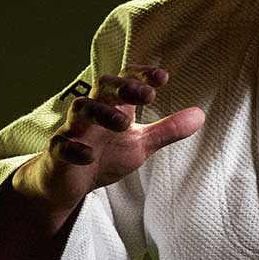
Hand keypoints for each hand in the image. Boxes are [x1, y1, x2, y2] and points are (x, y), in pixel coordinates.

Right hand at [14, 65, 205, 214]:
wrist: (68, 184)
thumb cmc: (104, 155)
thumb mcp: (141, 144)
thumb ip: (168, 130)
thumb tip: (200, 115)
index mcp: (113, 105)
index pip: (125, 79)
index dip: (141, 75)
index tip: (162, 77)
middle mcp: (92, 112)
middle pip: (102, 87)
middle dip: (123, 87)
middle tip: (147, 95)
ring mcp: (72, 131)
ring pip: (80, 109)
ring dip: (102, 113)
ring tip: (124, 124)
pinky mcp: (57, 154)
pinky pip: (60, 145)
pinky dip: (73, 148)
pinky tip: (89, 155)